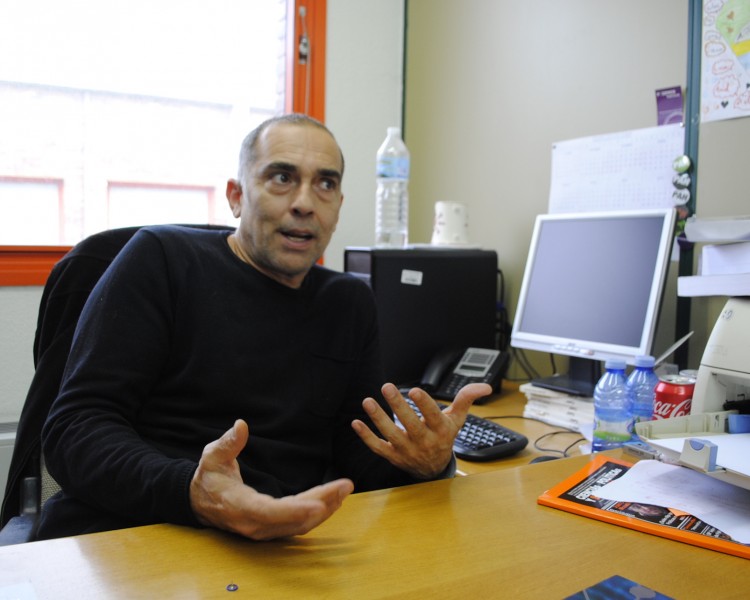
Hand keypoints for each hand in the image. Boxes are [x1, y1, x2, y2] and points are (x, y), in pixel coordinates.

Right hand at [190, 419, 353, 539]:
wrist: (199, 502)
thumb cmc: (209, 477)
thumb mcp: (213, 456)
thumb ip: (228, 443)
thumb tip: (241, 425)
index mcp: (239, 505)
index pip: (270, 511)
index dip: (295, 510)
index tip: (319, 503)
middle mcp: (253, 524)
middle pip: (293, 519)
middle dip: (322, 503)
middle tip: (345, 486)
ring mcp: (262, 530)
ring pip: (298, 525)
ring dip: (324, 509)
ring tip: (344, 491)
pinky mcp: (269, 529)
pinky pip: (297, 525)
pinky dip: (317, 515)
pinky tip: (332, 501)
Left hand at [351, 382, 491, 478]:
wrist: (434, 469)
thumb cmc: (444, 436)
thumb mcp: (457, 419)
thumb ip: (466, 399)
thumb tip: (485, 386)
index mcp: (440, 431)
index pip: (432, 416)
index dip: (424, 404)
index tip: (414, 390)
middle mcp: (423, 442)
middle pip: (410, 425)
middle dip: (398, 406)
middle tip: (387, 387)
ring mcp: (406, 450)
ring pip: (391, 435)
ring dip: (378, 418)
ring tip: (368, 401)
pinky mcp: (392, 456)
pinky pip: (377, 447)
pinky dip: (366, 436)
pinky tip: (357, 422)